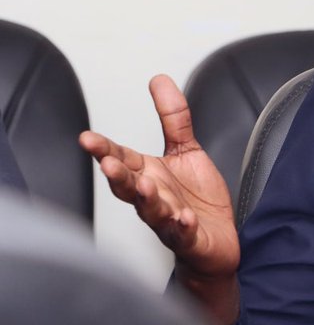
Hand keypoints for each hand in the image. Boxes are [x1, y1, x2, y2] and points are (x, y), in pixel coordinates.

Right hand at [80, 75, 239, 324]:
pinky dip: (181, 226)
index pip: (121, 159)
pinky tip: (183, 218)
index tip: (87, 138)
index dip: (104, 149)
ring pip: (151, 210)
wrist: (214, 243)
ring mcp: (168, 219)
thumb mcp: (186, 150)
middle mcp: (153, 197)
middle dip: (117, 175)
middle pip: (128, 186)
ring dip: (147, 199)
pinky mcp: (188, 238)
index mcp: (148, 175)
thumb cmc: (195, 200)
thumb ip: (173, 117)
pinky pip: (182, 233)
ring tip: (146, 187)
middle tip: (108, 162)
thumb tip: (159, 80)